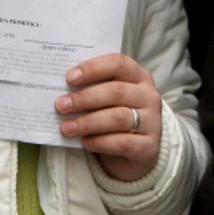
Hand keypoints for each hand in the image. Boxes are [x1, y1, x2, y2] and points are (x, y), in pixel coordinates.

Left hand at [56, 53, 162, 181]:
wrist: (136, 150)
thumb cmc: (115, 115)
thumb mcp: (108, 98)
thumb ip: (93, 88)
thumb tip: (61, 89)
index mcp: (138, 76)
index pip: (118, 64)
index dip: (93, 68)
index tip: (70, 78)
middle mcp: (149, 96)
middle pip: (116, 92)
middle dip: (84, 98)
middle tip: (61, 105)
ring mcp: (152, 121)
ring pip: (118, 118)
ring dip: (88, 122)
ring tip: (66, 127)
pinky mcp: (149, 146)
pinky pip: (123, 142)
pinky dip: (100, 142)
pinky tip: (85, 142)